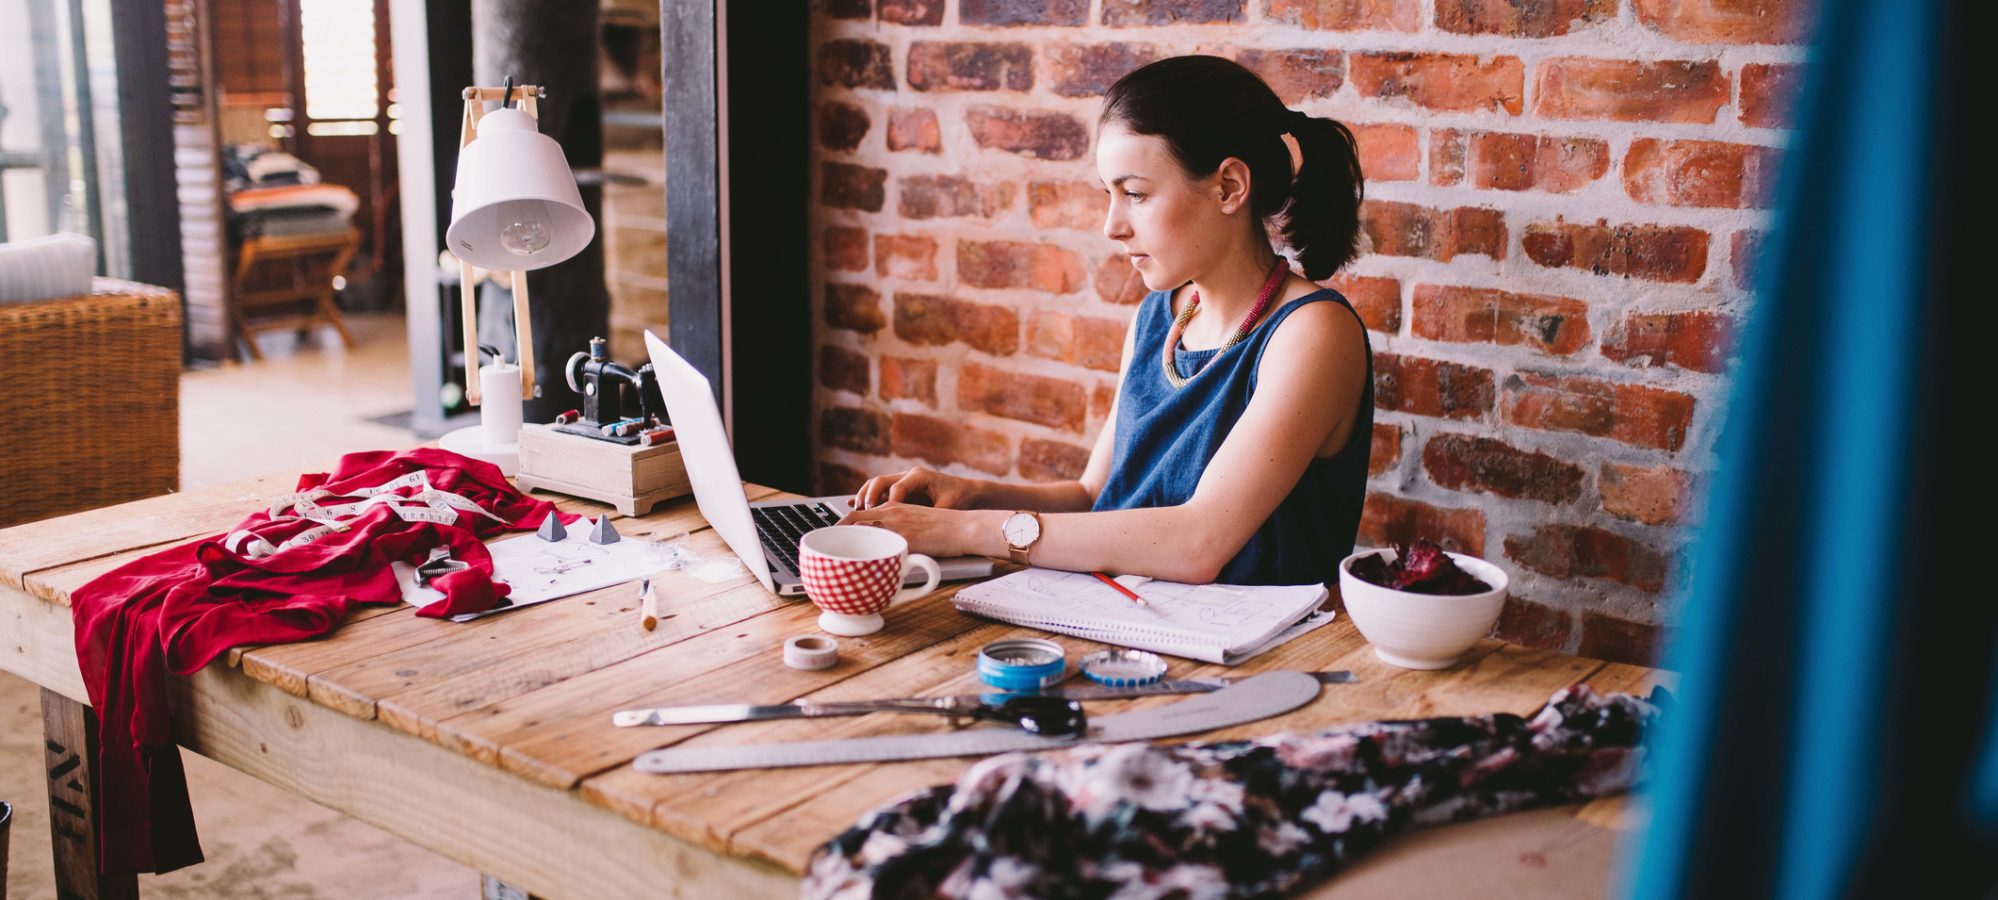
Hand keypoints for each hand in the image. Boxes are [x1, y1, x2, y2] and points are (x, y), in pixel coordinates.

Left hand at [838, 503, 994, 558]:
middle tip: (826, 551)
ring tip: (835, 560)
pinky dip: (864, 556)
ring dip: (845, 544)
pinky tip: (857, 568)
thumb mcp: (918, 522)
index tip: (830, 536)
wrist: (965, 527)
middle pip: (852, 519)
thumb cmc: (945, 529)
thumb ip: (899, 531)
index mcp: (893, 507)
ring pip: (861, 530)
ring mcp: (897, 525)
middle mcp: (891, 513)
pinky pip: (880, 545)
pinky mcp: (906, 539)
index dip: (840, 524)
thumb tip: (886, 550)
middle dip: (834, 534)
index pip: (857, 512)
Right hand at [851, 466, 979, 510]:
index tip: (884, 516)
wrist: (969, 492)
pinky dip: (867, 499)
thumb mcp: (949, 507)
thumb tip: (918, 528)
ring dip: (865, 497)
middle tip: (864, 512)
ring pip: (876, 485)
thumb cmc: (961, 498)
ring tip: (856, 511)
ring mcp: (902, 482)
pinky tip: (853, 505)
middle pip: (880, 482)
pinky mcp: (900, 492)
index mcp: (919, 476)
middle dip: (870, 497)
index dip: (888, 502)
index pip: (897, 487)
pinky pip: (879, 493)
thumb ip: (933, 514)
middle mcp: (908, 476)